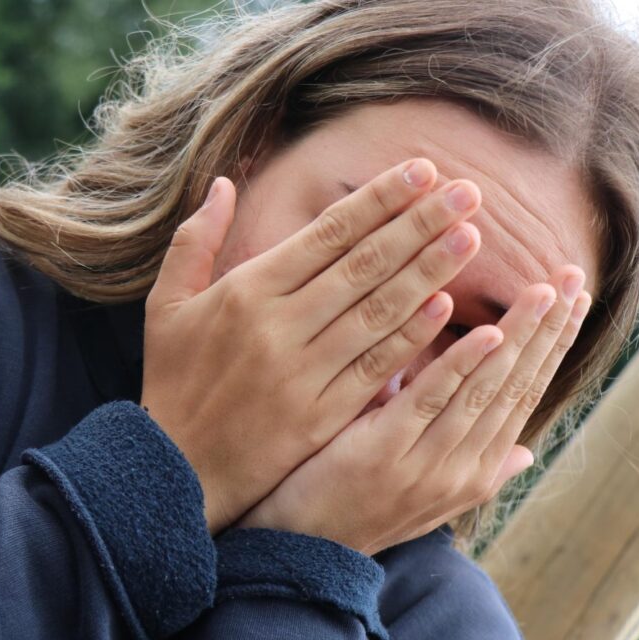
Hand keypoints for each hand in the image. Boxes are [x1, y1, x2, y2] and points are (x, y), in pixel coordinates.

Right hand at [141, 158, 485, 532]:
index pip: (328, 234)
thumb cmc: (174, 380)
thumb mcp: (166, 304)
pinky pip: (375, 368)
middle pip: (364, 265)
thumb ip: (195, 240)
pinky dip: (410, 337)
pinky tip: (444, 308)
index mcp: (247, 291)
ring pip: (378, 312)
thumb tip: (223, 183)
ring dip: (429, 272)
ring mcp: (305, 372)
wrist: (176, 469)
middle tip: (468, 191)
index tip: (423, 170)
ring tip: (471, 237)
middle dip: (421, 224)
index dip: (379, 200)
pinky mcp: (322, 414)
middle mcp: (281, 326)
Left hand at [235, 267, 591, 555]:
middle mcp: (461, 469)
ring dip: (518, 338)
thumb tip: (524, 452)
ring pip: (484, 390)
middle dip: (547, 331)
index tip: (572, 299)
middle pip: (515, 388)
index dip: (552, 347)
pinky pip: (429, 401)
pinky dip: (460, 365)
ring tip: (543, 291)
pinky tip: (486, 333)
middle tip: (573, 276)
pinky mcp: (384, 455)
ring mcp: (425, 464)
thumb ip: (474, 465)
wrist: (301, 551)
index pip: (524, 396)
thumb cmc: (355, 503)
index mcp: (474, 471)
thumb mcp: (424, 488)